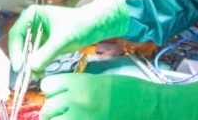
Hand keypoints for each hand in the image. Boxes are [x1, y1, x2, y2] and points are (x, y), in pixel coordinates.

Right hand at [8, 0, 129, 71]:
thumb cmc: (80, 26)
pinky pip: (34, 55)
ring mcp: (36, 34)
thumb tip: (32, 67)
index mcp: (32, 14)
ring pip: (26, 51)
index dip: (15, 51)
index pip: (17, 34)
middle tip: (25, 75)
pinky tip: (40, 73)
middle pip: (19, 43)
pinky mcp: (43, 43)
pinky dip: (36, 64)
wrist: (94, 26)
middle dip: (22, 59)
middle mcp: (31, 23)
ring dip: (28, 64)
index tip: (19, 67)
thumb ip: (48, 52)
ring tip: (34, 76)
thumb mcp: (63, 39)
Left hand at [38, 74, 197, 119]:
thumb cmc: (127, 91)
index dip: (53, 89)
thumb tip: (58, 94)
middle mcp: (76, 102)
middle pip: (48, 109)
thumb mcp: (99, 81)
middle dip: (55, 110)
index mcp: (80, 84)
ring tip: (76, 116)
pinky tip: (84, 119)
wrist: (149, 106)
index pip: (47, 85)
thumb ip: (76, 87)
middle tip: (69, 110)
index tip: (60, 92)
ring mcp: (81, 119)